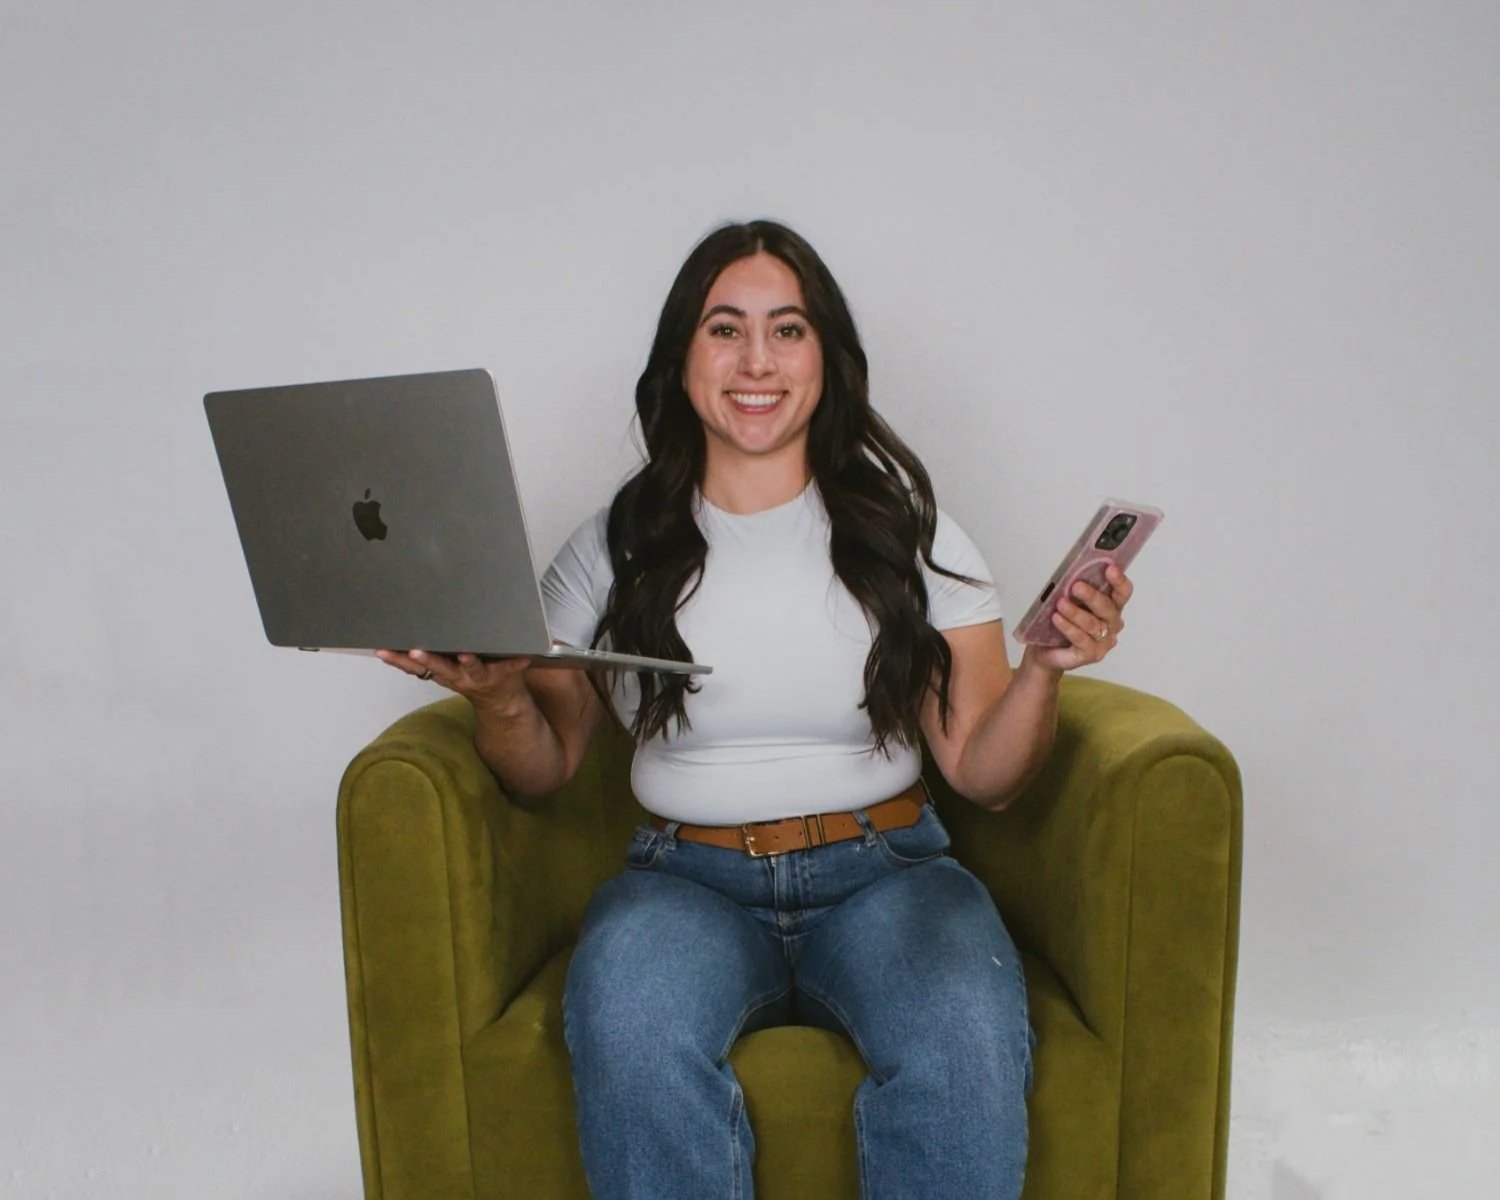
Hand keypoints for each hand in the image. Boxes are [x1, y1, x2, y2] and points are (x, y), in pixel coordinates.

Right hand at [375, 648, 534, 714]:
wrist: (502, 704)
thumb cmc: (470, 678)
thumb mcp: (443, 671)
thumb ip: (423, 660)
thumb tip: (394, 638)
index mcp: (442, 671)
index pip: (413, 666)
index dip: (396, 659)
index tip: (381, 650)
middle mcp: (457, 676)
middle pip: (439, 667)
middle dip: (426, 660)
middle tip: (414, 651)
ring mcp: (480, 676)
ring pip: (471, 669)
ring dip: (468, 662)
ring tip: (465, 654)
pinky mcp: (503, 674)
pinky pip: (510, 667)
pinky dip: (517, 662)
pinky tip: (524, 657)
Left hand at [1023, 564, 1133, 674]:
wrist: (1046, 650)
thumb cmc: (1061, 621)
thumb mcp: (1068, 600)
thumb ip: (1076, 589)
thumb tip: (1073, 574)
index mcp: (1111, 606)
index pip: (1122, 592)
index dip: (1119, 580)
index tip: (1110, 568)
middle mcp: (1112, 623)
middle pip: (1108, 608)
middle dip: (1092, 596)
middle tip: (1076, 586)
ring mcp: (1104, 641)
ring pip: (1092, 624)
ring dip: (1075, 612)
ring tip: (1060, 603)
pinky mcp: (1093, 654)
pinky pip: (1081, 639)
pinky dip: (1068, 627)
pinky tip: (1057, 619)